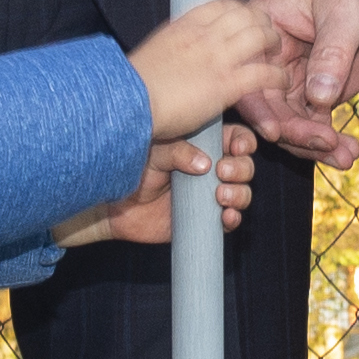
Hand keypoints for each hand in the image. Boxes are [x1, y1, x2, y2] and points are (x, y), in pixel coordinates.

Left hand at [59, 126, 255, 249]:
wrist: (114, 205)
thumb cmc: (132, 169)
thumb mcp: (155, 151)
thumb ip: (178, 151)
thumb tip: (205, 164)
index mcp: (203, 145)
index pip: (235, 138)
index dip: (243, 142)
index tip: (236, 148)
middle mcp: (211, 168)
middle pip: (244, 165)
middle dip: (241, 169)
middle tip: (222, 172)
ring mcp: (210, 194)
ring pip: (242, 192)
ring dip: (239, 194)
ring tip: (221, 195)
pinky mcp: (205, 219)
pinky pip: (229, 220)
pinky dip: (233, 218)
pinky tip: (225, 216)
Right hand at [125, 0, 294, 145]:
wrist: (125, 104)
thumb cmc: (131, 87)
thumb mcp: (153, 53)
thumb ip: (171, 47)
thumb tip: (176, 50)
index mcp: (183, 25)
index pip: (221, 3)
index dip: (240, 8)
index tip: (246, 17)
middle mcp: (202, 36)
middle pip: (246, 14)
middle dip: (262, 21)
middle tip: (269, 35)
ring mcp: (216, 58)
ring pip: (259, 36)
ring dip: (273, 43)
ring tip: (277, 54)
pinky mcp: (225, 85)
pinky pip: (262, 73)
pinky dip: (277, 75)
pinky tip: (280, 81)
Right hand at [239, 0, 358, 164]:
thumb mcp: (346, 10)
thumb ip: (332, 53)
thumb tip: (319, 98)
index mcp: (264, 28)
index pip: (249, 74)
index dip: (258, 107)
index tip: (276, 132)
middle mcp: (272, 57)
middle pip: (270, 108)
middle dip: (295, 132)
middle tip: (325, 145)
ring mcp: (296, 76)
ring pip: (292, 121)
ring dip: (313, 144)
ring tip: (344, 156)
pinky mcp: (320, 89)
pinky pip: (315, 123)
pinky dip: (328, 141)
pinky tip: (346, 152)